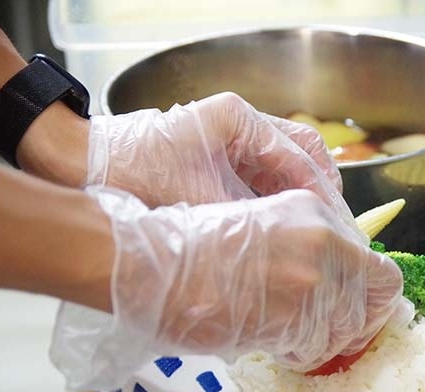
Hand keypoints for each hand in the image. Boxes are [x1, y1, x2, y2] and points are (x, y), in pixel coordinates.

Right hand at [50, 187, 407, 390]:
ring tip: (285, 333)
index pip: (383, 271)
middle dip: (356, 329)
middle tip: (332, 337)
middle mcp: (326, 245)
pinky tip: (271, 340)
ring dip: (322, 343)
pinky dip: (298, 355)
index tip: (365, 315)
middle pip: (373, 308)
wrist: (157, 266)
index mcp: (320, 216)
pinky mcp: (293, 318)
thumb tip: (349, 285)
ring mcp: (313, 282)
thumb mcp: (268, 227)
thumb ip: (314, 250)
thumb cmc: (200, 248)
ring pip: (345, 334)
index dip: (377, 303)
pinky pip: (315, 351)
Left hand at [86, 92, 348, 216]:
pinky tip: (289, 226)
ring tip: (318, 231)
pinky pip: (266, 176)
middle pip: (303, 151)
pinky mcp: (225, 157)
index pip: (299, 156)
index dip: (321, 193)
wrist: (87, 166)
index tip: (337, 224)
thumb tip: (293, 240)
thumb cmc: (137, 175)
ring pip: (289, 164)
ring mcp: (234, 138)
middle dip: (322, 189)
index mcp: (239, 119)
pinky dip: (281, 199)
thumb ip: (252, 216)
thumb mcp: (201, 202)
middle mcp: (242, 123)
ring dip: (304, 196)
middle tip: (337, 227)